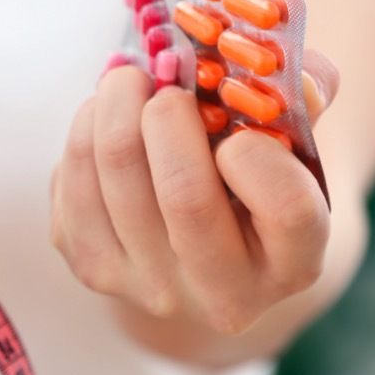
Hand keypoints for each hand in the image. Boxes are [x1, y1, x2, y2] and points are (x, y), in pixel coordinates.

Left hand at [50, 50, 339, 337]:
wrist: (193, 231)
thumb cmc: (251, 170)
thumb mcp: (291, 137)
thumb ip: (303, 100)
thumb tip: (299, 80)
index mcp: (293, 263)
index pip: (288, 211)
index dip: (258, 155)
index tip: (238, 128)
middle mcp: (224, 295)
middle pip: (184, 193)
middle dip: (166, 113)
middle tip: (164, 80)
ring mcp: (152, 289)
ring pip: (117, 174)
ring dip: (115, 106)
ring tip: (130, 83)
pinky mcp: (93, 267)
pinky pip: (72, 181)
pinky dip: (83, 129)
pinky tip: (102, 117)